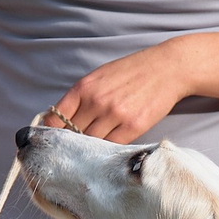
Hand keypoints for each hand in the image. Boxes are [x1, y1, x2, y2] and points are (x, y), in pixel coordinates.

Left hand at [51, 39, 199, 142]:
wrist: (166, 68)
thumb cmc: (132, 72)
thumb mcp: (100, 77)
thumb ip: (80, 97)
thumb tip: (60, 120)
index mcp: (84, 87)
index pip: (55, 119)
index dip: (52, 133)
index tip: (54, 140)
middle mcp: (97, 101)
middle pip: (72, 135)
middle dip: (71, 144)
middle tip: (74, 150)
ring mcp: (115, 115)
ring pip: (91, 144)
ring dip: (90, 149)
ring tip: (92, 151)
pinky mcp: (133, 127)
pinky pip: (111, 147)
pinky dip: (107, 151)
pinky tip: (108, 149)